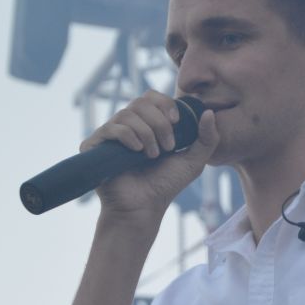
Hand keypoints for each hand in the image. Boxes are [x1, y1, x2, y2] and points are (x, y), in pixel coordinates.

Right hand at [80, 90, 219, 223]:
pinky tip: (137, 151)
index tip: (177, 121)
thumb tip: (209, 112)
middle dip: (159, 122)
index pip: (152, 97)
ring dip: (146, 133)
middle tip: (168, 146)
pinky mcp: (95, 146)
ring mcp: (110, 135)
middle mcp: (127, 126)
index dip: (165, 104)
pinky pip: (111, 128)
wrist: (144, 207)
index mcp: (147, 124)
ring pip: (127, 114)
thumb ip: (207, 138)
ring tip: (153, 155)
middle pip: (140, 102)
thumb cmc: (166, 185)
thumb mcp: (194, 161)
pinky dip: (128, 136)